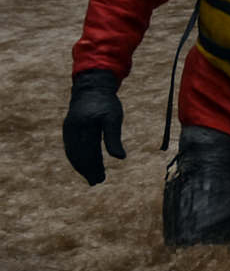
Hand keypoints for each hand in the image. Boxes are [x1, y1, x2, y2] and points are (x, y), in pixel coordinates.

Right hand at [62, 70, 124, 184]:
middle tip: (96, 182)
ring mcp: (68, 130)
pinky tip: (83, 165)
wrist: (91, 88)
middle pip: (79, 156)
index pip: (89, 153)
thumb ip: (113, 138)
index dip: (94, 167)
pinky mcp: (68, 129)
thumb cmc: (106, 103)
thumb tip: (120, 158)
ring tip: (91, 177)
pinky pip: (70, 147)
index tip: (100, 179)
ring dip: (81, 167)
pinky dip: (76, 158)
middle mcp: (73, 130)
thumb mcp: (113, 118)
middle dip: (87, 170)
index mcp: (85, 127)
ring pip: (73, 153)